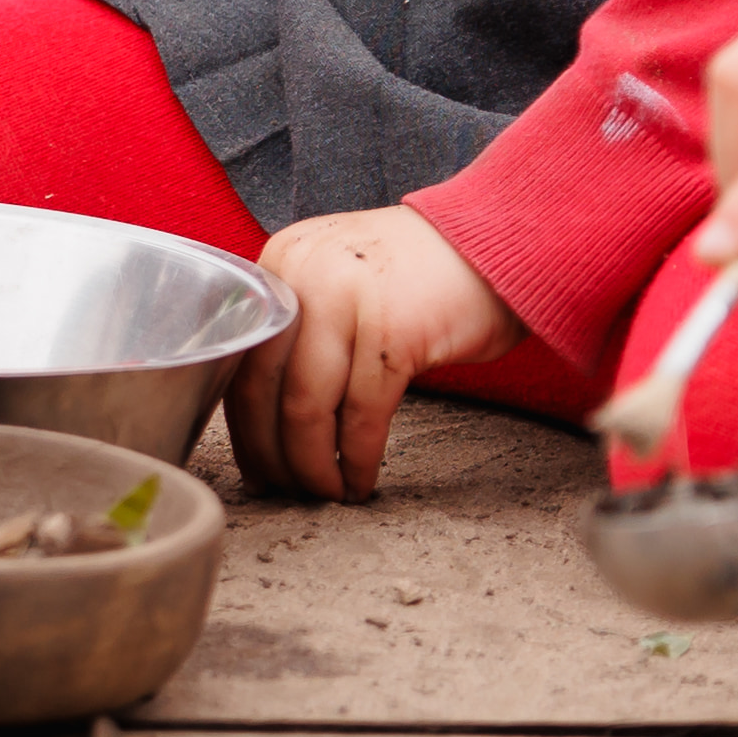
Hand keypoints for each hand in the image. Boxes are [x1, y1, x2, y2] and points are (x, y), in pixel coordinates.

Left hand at [241, 206, 520, 498]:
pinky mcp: (394, 328)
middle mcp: (305, 273)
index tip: (255, 467)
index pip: (245, 356)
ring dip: (313, 465)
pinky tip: (360, 482)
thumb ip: (300, 324)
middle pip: (267, 385)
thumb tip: (263, 415)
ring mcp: (348, 297)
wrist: (492, 244)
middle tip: (288, 493)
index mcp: (281, 260)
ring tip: (327, 493)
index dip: (245, 424)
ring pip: (308, 407)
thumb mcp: (337, 280)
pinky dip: (357, 458)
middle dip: (273, 454)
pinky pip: (362, 414)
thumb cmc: (416, 278)